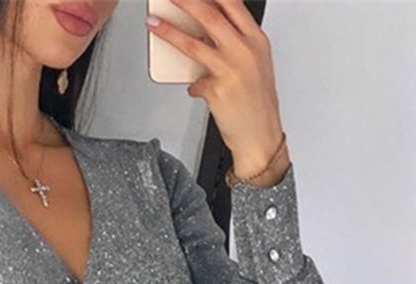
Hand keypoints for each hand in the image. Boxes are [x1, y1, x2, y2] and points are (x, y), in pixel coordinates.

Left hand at [146, 0, 290, 181]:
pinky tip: (197, 88)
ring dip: (169, 31)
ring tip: (154, 24)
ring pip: (193, 44)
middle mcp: (245, 51)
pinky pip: (195, 82)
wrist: (260, 137)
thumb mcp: (255, 65)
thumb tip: (206, 34)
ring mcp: (231, 70)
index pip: (233, 3)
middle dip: (186, 0)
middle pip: (210, 15)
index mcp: (257, 40)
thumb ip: (235, 45)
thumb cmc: (258, 104)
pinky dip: (193, 85)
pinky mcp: (217, 90)